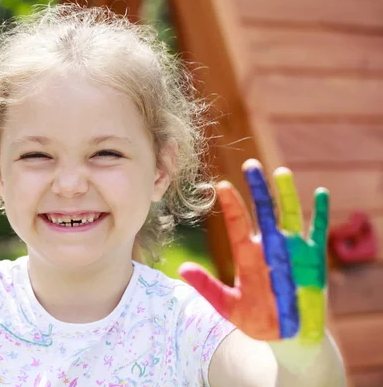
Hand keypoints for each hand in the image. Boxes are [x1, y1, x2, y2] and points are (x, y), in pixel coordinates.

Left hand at [179, 159, 328, 345]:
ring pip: (289, 215)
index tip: (222, 185)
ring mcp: (292, 250)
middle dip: (258, 188)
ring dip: (286, 194)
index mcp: (247, 255)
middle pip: (263, 211)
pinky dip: (320, 213)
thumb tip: (181, 270)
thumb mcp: (227, 306)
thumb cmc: (255, 318)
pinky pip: (317, 232)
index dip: (231, 206)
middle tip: (251, 164)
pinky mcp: (313, 259)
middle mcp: (269, 246)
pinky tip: (320, 193)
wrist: (285, 335)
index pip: (237, 224)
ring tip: (281, 172)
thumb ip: (207, 288)